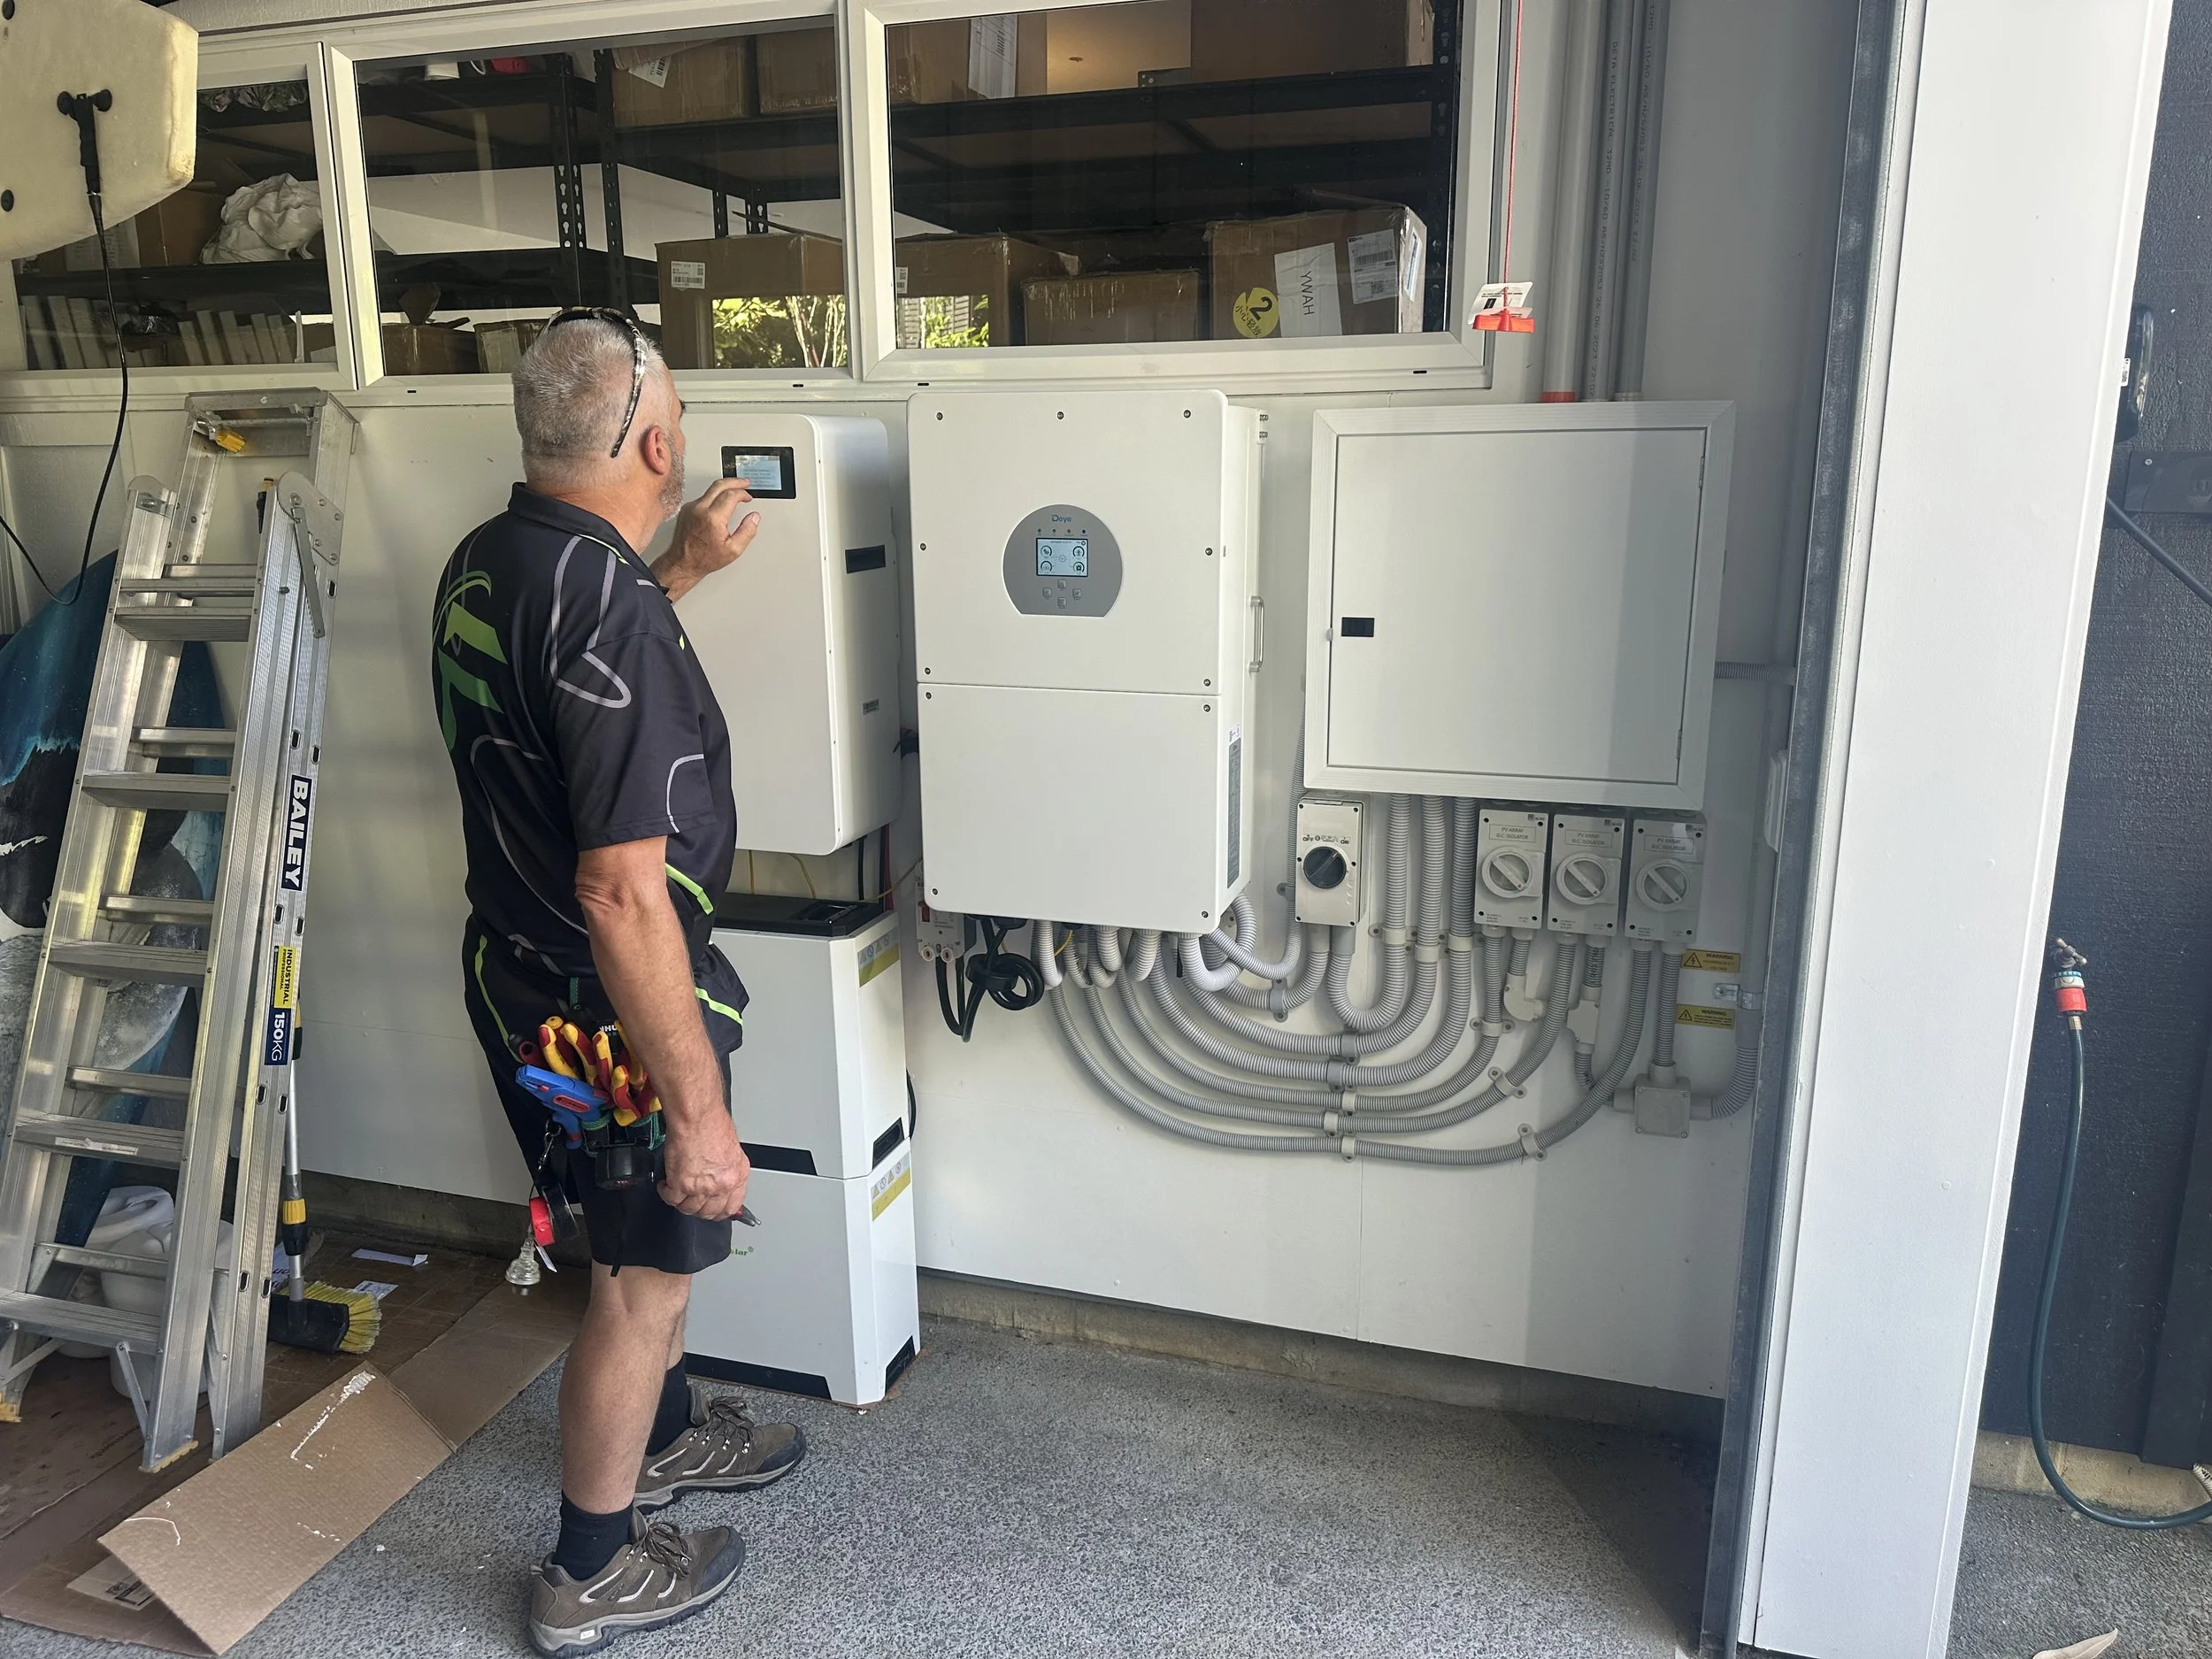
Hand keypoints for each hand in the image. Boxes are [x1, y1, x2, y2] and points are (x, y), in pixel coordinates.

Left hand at [657, 479, 760, 600]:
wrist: (683, 563)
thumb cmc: (704, 559)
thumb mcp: (733, 550)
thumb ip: (747, 531)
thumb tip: (754, 517)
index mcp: (712, 518)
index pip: (731, 495)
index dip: (742, 493)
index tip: (748, 497)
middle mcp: (699, 509)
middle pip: (719, 485)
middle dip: (735, 482)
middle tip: (744, 483)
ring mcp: (691, 508)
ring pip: (710, 489)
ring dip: (724, 488)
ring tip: (735, 491)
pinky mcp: (686, 509)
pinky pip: (703, 497)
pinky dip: (714, 496)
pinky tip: (721, 502)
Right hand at [657, 1108, 749, 1220]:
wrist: (696, 1116)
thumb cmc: (712, 1123)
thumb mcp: (731, 1149)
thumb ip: (726, 1169)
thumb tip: (719, 1179)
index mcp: (737, 1176)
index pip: (731, 1207)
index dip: (719, 1210)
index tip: (713, 1209)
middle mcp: (722, 1185)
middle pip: (708, 1211)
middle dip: (698, 1208)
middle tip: (691, 1198)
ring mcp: (702, 1187)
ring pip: (689, 1208)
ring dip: (681, 1201)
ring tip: (677, 1190)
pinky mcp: (681, 1184)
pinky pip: (671, 1199)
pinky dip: (666, 1193)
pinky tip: (666, 1184)